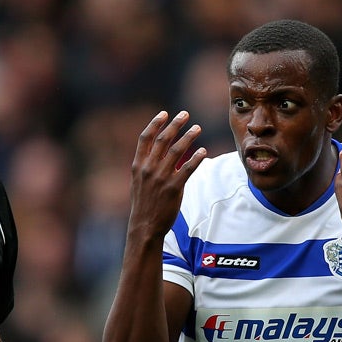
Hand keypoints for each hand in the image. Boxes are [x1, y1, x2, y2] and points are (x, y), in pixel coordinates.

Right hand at [129, 111, 205, 237]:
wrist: (144, 227)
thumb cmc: (143, 205)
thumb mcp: (138, 183)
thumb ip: (145, 167)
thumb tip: (154, 154)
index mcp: (138, 165)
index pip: (145, 138)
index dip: (155, 124)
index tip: (164, 113)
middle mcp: (148, 169)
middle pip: (163, 139)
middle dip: (175, 124)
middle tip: (185, 114)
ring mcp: (161, 178)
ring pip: (177, 150)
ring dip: (188, 136)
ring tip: (197, 128)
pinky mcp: (173, 188)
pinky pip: (188, 168)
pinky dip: (196, 158)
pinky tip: (203, 151)